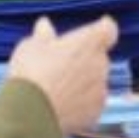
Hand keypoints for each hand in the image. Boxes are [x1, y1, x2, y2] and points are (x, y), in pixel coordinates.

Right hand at [4, 16, 122, 135]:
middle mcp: (101, 64)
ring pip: (95, 81)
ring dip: (81, 82)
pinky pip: (91, 102)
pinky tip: (59, 105)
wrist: (31, 113)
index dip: (103, 28)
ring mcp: (101, 89)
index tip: (100, 26)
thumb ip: (43, 35)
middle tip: (59, 65)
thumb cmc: (31, 73)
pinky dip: (80, 103)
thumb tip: (45, 24)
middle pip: (98, 57)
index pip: (108, 29)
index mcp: (89, 42)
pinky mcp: (96, 111)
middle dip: (83, 59)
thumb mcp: (31, 46)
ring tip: (54, 89)